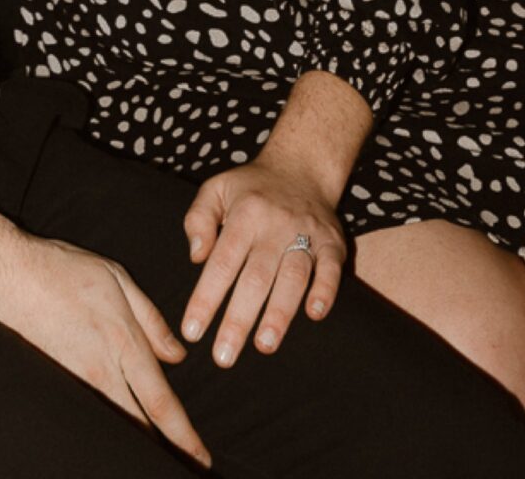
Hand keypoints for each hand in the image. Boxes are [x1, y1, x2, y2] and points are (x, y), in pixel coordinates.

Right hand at [0, 235, 210, 465]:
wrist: (7, 276)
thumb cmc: (62, 270)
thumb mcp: (117, 278)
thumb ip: (151, 319)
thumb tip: (177, 355)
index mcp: (123, 341)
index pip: (161, 402)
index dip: (184, 436)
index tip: (200, 459)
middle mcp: (101, 370)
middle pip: (138, 426)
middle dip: (163, 452)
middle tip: (182, 469)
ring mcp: (75, 381)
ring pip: (113, 424)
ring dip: (135, 440)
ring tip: (151, 454)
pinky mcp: (56, 383)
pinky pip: (88, 413)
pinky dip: (106, 426)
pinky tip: (113, 431)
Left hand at [181, 159, 346, 366]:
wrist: (301, 167)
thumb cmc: (250, 188)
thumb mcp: (215, 189)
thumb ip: (198, 219)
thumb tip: (195, 257)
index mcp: (244, 214)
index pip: (221, 262)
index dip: (206, 298)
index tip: (191, 332)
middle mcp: (275, 225)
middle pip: (256, 277)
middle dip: (238, 319)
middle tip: (223, 358)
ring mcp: (306, 233)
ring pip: (293, 277)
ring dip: (280, 313)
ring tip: (264, 346)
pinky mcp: (333, 242)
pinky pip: (331, 269)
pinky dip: (325, 292)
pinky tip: (314, 315)